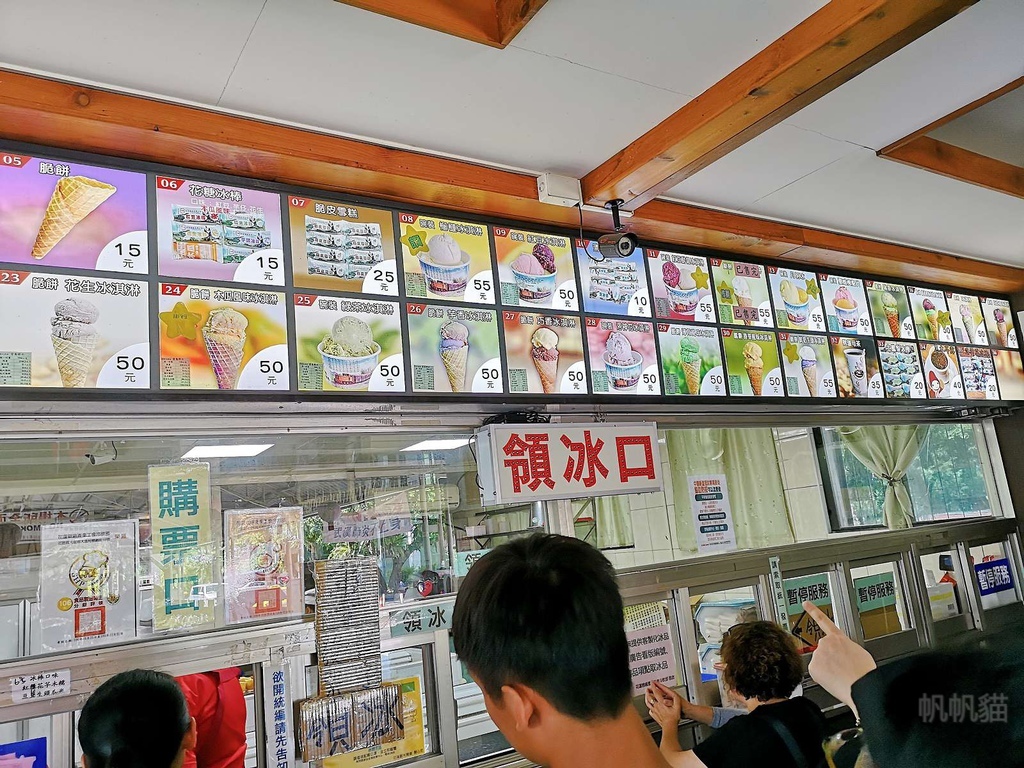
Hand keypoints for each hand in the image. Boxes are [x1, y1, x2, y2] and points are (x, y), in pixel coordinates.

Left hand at [646, 681, 682, 728]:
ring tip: (646, 696)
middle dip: (648, 691)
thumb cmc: (673, 718)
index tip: (652, 683)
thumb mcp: (677, 706)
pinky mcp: (654, 716)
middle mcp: (656, 706)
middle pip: (649, 697)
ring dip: (646, 698)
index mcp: (661, 702)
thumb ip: (675, 699)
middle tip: (647, 688)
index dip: (653, 686)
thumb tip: (672, 695)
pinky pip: (650, 710)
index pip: (656, 692)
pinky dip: (649, 707)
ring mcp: (654, 711)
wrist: (670, 726)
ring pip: (648, 703)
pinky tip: (650, 707)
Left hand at [804, 601, 876, 715]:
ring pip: (820, 664)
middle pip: (823, 651)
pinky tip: (834, 680)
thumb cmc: (864, 672)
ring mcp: (818, 654)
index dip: (813, 611)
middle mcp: (826, 642)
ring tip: (841, 676)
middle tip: (842, 669)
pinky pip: (817, 674)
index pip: (823, 620)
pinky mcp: (813, 666)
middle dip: (829, 660)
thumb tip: (843, 653)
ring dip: (827, 670)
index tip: (805, 603)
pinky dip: (823, 678)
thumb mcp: (860, 652)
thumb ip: (846, 648)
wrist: (861, 684)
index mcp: (839, 638)